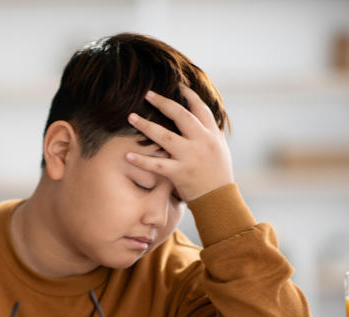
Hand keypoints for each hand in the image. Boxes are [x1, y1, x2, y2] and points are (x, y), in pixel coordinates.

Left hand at [126, 86, 232, 202]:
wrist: (220, 200)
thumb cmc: (218, 175)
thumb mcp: (220, 149)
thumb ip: (210, 133)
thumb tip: (202, 117)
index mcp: (212, 134)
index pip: (200, 108)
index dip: (188, 95)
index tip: (177, 84)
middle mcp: (202, 142)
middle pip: (181, 115)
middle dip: (163, 102)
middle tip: (147, 94)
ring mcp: (190, 157)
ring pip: (165, 136)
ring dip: (146, 126)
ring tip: (131, 117)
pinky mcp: (180, 173)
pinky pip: (157, 165)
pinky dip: (142, 160)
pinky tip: (128, 155)